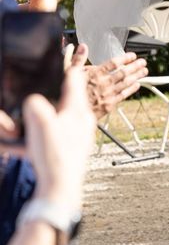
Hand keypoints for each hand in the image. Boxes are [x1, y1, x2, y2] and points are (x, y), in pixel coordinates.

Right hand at [0, 68, 94, 210]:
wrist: (60, 191)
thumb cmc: (55, 156)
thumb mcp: (41, 123)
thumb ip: (36, 105)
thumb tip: (33, 101)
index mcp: (78, 110)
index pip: (74, 80)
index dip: (68, 65)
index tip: (67, 52)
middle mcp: (80, 122)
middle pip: (62, 100)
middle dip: (45, 96)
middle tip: (33, 94)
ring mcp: (74, 137)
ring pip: (51, 121)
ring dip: (33, 121)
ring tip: (15, 127)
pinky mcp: (66, 152)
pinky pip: (44, 140)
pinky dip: (30, 140)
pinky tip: (12, 146)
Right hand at [70, 44, 147, 117]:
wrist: (68, 115)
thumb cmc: (66, 94)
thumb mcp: (67, 73)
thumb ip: (77, 59)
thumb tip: (82, 47)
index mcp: (94, 74)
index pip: (113, 63)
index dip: (125, 58)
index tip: (132, 55)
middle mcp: (103, 83)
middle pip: (123, 72)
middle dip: (135, 66)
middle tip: (143, 62)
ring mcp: (108, 94)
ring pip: (126, 83)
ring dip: (136, 76)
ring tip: (144, 71)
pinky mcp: (109, 105)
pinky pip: (123, 95)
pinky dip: (131, 89)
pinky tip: (137, 85)